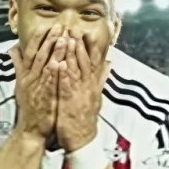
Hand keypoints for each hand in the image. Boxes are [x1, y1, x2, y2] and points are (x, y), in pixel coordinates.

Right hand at [8, 24, 64, 139]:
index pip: (31, 51)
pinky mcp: (44, 97)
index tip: (47, 26)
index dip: (39, 38)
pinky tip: (60, 63)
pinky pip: (49, 83)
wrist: (30, 128)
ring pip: (45, 66)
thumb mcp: (20, 83)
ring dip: (53, 52)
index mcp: (25, 73)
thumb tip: (13, 49)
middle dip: (49, 40)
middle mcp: (30, 78)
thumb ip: (18, 65)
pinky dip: (53, 73)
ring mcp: (36, 87)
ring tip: (62, 39)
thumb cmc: (29, 106)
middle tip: (58, 27)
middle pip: (39, 55)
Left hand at [55, 31, 110, 151]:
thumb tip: (109, 62)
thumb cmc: (85, 116)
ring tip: (68, 40)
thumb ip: (101, 78)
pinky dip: (64, 75)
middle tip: (75, 29)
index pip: (94, 61)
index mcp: (93, 84)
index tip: (88, 32)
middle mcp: (88, 86)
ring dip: (72, 55)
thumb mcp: (96, 95)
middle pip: (85, 62)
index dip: (91, 46)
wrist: (83, 139)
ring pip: (76, 70)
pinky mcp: (70, 102)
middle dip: (80, 45)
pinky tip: (60, 65)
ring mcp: (80, 93)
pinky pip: (67, 86)